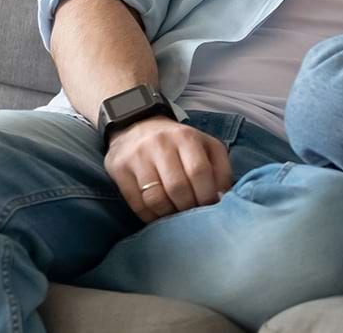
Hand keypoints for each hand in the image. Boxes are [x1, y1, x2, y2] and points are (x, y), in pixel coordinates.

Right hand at [102, 116, 232, 223]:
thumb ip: (220, 169)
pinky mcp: (119, 169)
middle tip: (192, 217)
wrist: (137, 125)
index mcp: (186, 137)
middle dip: (188, 208)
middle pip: (177, 187)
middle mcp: (160, 144)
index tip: (209, 208)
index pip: (199, 171)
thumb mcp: (205, 146)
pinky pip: (136, 203)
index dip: (206, 196)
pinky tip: (158, 217)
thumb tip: (222, 198)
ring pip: (155, 199)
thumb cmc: (179, 143)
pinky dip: (150, 217)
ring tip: (175, 218)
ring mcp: (137, 156)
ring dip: (168, 215)